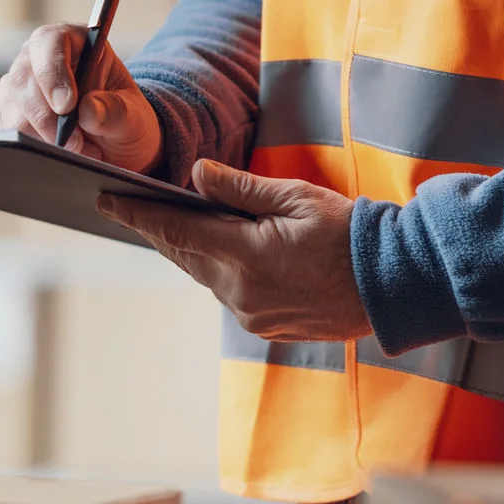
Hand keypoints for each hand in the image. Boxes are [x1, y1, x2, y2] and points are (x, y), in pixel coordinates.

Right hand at [0, 24, 162, 172]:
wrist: (113, 144)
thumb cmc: (123, 118)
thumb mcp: (134, 115)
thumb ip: (116, 110)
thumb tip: (88, 110)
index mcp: (70, 42)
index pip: (49, 43)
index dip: (54, 73)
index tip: (67, 106)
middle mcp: (35, 60)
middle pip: (23, 80)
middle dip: (47, 118)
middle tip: (75, 144)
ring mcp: (15, 89)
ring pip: (10, 111)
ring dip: (41, 138)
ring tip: (78, 152)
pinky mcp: (4, 117)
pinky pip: (4, 133)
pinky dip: (28, 150)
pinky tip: (54, 157)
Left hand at [98, 159, 371, 341]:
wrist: (397, 284)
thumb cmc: (352, 233)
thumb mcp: (295, 197)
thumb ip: (240, 189)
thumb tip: (195, 176)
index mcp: (245, 256)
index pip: (175, 231)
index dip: (137, 215)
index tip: (106, 200)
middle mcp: (240, 293)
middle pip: (184, 256)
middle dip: (158, 230)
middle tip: (130, 207)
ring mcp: (252, 315)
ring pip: (205, 276)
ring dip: (190, 251)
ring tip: (172, 225)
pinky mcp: (266, 328)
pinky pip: (229, 294)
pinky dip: (219, 271)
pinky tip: (220, 254)